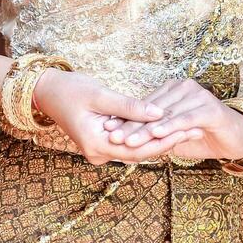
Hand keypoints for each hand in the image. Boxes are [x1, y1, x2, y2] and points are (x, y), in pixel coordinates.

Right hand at [31, 70, 193, 165]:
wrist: (46, 91)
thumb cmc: (70, 89)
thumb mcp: (101, 95)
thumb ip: (129, 107)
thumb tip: (159, 113)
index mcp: (96, 144)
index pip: (139, 149)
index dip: (166, 139)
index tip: (189, 127)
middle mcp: (98, 153)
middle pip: (140, 151)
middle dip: (168, 140)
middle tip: (196, 127)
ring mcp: (100, 149)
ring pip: (136, 147)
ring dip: (159, 137)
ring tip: (188, 126)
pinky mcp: (102, 142)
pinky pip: (128, 142)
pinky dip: (146, 134)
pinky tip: (166, 125)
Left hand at [102, 78, 242, 162]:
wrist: (237, 137)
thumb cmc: (203, 135)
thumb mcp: (174, 136)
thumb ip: (155, 134)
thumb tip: (126, 140)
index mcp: (173, 90)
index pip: (145, 107)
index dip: (126, 119)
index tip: (107, 129)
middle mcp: (184, 88)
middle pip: (152, 110)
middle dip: (131, 125)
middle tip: (112, 135)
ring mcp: (198, 96)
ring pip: (166, 115)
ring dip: (146, 129)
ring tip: (128, 140)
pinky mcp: (210, 109)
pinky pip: (186, 119)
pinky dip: (170, 126)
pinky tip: (157, 134)